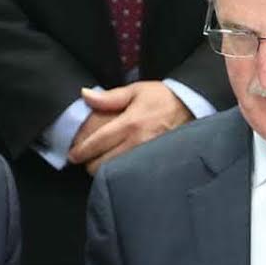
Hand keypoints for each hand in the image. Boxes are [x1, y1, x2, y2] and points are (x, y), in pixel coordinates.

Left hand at [68, 82, 190, 174]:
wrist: (193, 107)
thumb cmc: (162, 98)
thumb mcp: (136, 91)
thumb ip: (109, 97)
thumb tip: (85, 96)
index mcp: (129, 124)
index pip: (97, 143)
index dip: (80, 151)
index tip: (72, 155)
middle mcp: (137, 142)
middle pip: (102, 164)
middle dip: (90, 164)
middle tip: (87, 159)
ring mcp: (147, 156)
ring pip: (115, 173)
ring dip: (104, 170)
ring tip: (101, 163)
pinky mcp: (155, 163)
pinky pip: (131, 174)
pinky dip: (120, 173)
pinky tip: (119, 168)